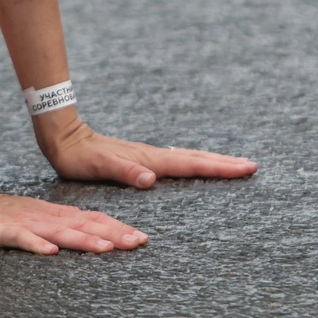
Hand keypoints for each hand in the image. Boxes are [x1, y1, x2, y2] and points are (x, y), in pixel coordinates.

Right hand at [0, 185, 148, 254]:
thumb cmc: (1, 214)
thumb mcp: (37, 219)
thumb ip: (62, 226)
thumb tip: (93, 235)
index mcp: (55, 214)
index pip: (93, 219)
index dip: (118, 228)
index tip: (142, 238)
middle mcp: (45, 216)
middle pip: (84, 224)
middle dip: (113, 234)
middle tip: (139, 243)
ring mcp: (25, 223)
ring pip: (59, 231)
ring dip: (84, 240)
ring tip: (105, 249)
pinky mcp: (2, 231)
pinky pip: (21, 238)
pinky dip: (36, 244)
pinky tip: (50, 251)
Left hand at [36, 113, 257, 189]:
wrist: (65, 138)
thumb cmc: (80, 157)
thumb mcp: (99, 167)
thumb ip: (125, 172)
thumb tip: (151, 179)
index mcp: (149, 160)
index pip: (191, 164)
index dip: (219, 167)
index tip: (246, 167)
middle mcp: (153, 156)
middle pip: (196, 158)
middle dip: (225, 163)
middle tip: (252, 166)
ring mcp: (149, 156)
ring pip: (189, 158)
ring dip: (213, 162)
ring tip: (234, 165)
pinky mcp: (142, 159)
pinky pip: (176, 162)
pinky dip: (194, 163)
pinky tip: (196, 166)